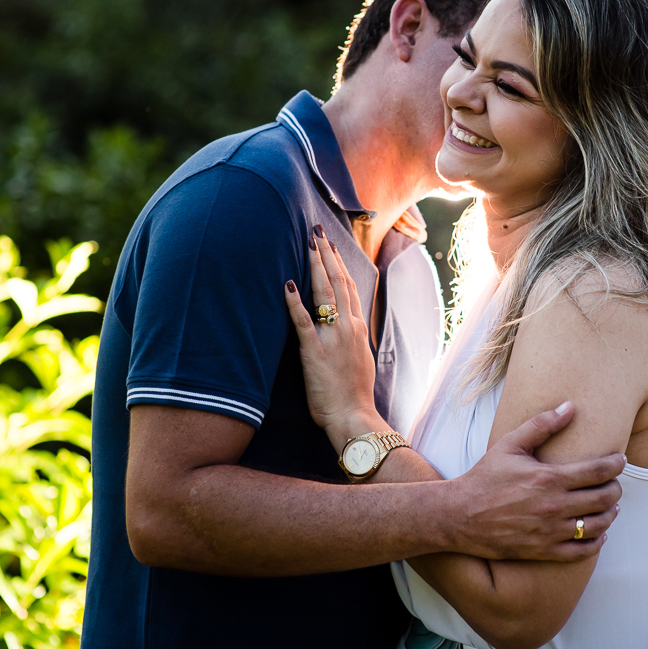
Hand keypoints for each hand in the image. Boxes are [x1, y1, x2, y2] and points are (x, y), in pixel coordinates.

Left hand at [284, 227, 378, 447]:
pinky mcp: (314, 351)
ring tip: (309, 244)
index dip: (339, 264)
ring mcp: (332, 337)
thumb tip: (347, 328)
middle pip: (337, 282)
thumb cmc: (354, 395)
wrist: (354, 416)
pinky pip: (303, 321)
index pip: (348, 287)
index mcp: (356, 328)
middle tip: (318, 232)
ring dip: (315, 266)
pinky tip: (288, 284)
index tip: (331, 245)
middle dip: (326, 255)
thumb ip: (352, 340)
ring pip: (324, 293)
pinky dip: (295, 302)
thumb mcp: (359, 360)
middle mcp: (347, 327)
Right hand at [448, 403, 625, 560]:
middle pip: (604, 498)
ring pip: (598, 525)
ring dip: (610, 514)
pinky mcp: (544, 551)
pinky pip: (582, 551)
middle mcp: (554, 506)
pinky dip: (596, 541)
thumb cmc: (485, 477)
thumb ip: (541, 425)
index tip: (620, 460)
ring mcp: (550, 532)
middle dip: (615, 488)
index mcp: (549, 478)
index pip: (598, 471)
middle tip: (614, 482)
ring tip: (609, 505)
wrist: (460, 515)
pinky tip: (598, 532)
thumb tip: (570, 407)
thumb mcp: (510, 445)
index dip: (615, 464)